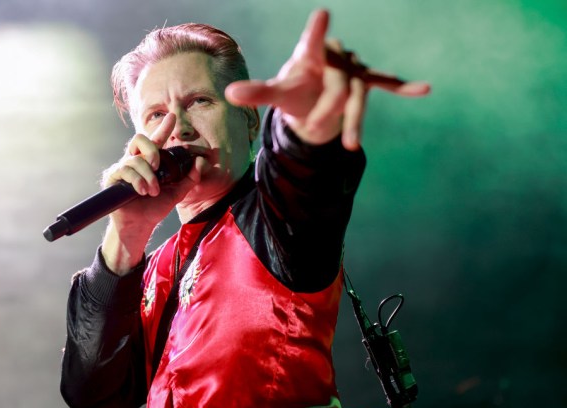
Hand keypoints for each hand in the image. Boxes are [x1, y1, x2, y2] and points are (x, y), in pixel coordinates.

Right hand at [100, 114, 205, 273]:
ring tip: (152, 191)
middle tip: (158, 166)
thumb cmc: (155, 207)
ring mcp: (123, 167)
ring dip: (148, 176)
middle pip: (140, 139)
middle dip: (152, 150)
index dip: (164, 127)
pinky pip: (125, 171)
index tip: (173, 116)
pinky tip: (142, 191)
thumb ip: (189, 179)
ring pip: (135, 159)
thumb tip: (200, 162)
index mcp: (151, 161)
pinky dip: (137, 181)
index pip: (156, 140)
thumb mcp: (177, 193)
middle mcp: (136, 160)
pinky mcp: (113, 177)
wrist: (140, 225)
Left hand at [225, 9, 430, 150]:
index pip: (311, 43)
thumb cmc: (295, 89)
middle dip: (326, 110)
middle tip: (311, 129)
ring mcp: (352, 68)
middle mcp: (334, 57)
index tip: (321, 15)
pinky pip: (385, 83)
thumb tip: (228, 93)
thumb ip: (256, 93)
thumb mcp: (277, 94)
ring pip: (357, 94)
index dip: (315, 33)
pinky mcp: (366, 79)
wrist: (315, 93)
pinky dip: (402, 87)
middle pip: (336, 86)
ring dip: (353, 121)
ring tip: (351, 147)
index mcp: (310, 54)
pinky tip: (424, 89)